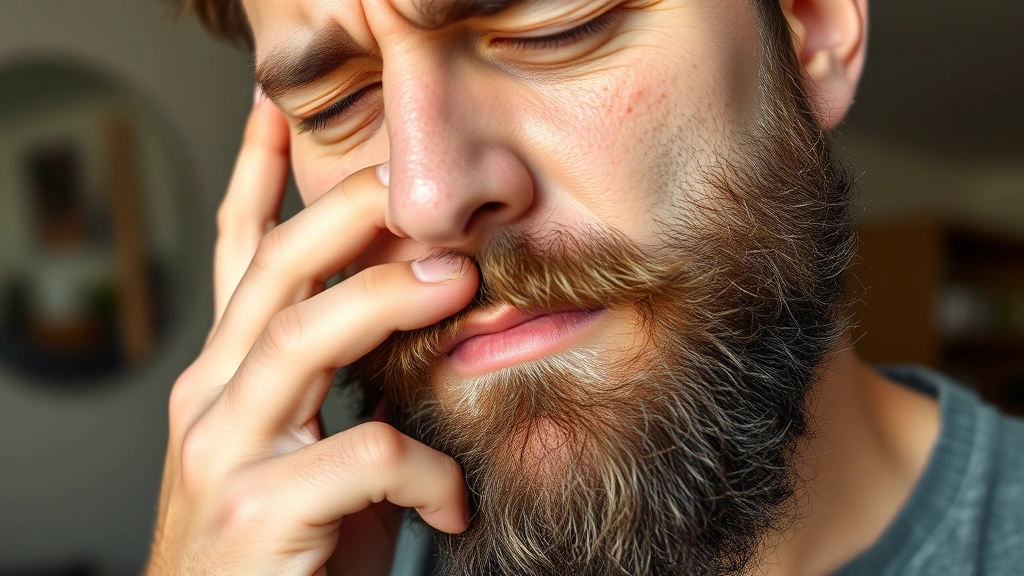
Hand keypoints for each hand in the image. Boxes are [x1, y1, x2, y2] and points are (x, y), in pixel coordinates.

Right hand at [144, 92, 476, 575]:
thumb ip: (338, 388)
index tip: (277, 112)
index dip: (255, 178)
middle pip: (271, 273)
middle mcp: (211, 400)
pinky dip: (424, 469)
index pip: (238, 259)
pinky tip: (453, 499)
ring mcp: (224, 453)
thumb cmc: (285, 554)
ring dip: (382, 300)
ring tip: (455, 282)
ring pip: (300, 337)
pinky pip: (363, 455)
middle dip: (343, 214)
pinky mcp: (258, 511)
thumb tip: (409, 320)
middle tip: (409, 181)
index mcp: (226, 379)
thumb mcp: (308, 453)